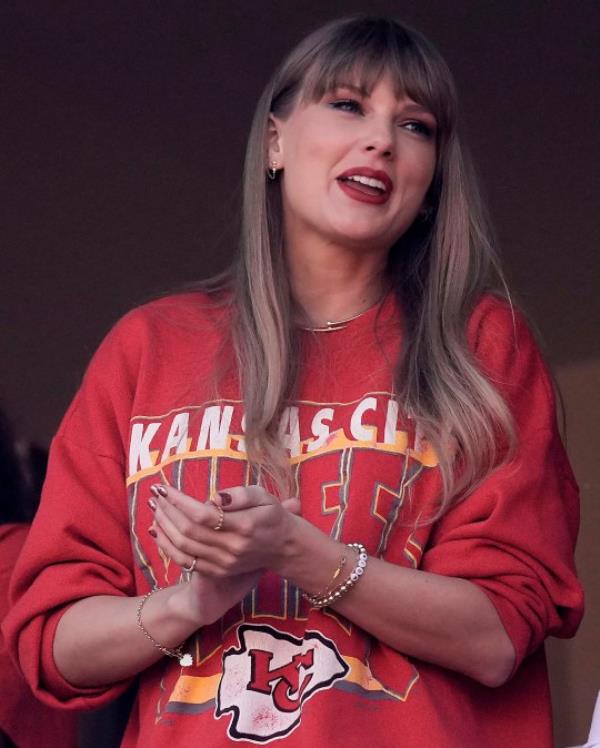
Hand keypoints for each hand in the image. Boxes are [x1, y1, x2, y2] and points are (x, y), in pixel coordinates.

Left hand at [149, 484, 300, 578]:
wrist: (282, 548)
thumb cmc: (271, 515)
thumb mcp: (264, 497)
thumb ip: (241, 495)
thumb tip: (215, 497)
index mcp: (244, 527)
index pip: (203, 515)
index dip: (180, 502)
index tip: (165, 488)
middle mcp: (232, 548)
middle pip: (189, 531)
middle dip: (168, 511)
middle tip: (155, 494)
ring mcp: (224, 563)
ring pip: (184, 547)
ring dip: (164, 526)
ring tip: (154, 508)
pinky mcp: (217, 571)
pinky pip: (185, 561)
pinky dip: (167, 546)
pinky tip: (157, 530)